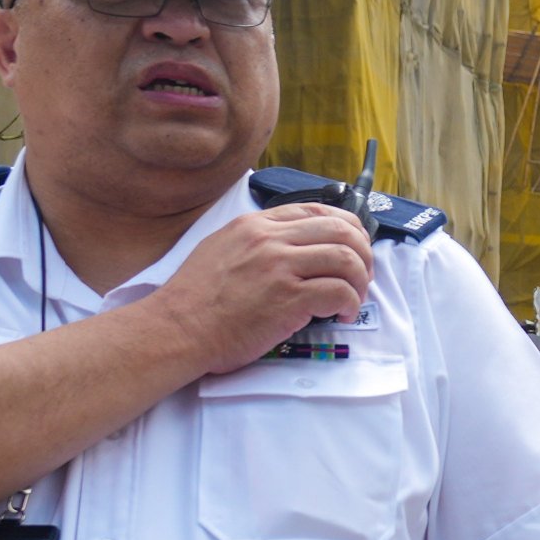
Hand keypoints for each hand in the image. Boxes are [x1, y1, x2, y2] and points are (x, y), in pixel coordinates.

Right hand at [153, 204, 373, 374]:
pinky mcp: (288, 298)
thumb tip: (292, 244)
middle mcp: (269, 239)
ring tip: (354, 296)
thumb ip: (256, 241)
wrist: (176, 329)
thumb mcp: (221, 249)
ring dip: (360, 279)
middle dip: (362, 252)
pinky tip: (342, 313)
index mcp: (254, 225)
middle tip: (361, 274)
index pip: (317, 210)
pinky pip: (338, 291)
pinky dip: (350, 302)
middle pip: (340, 230)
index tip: (353, 245)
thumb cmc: (195, 299)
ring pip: (346, 257)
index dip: (346, 227)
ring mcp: (279, 267)